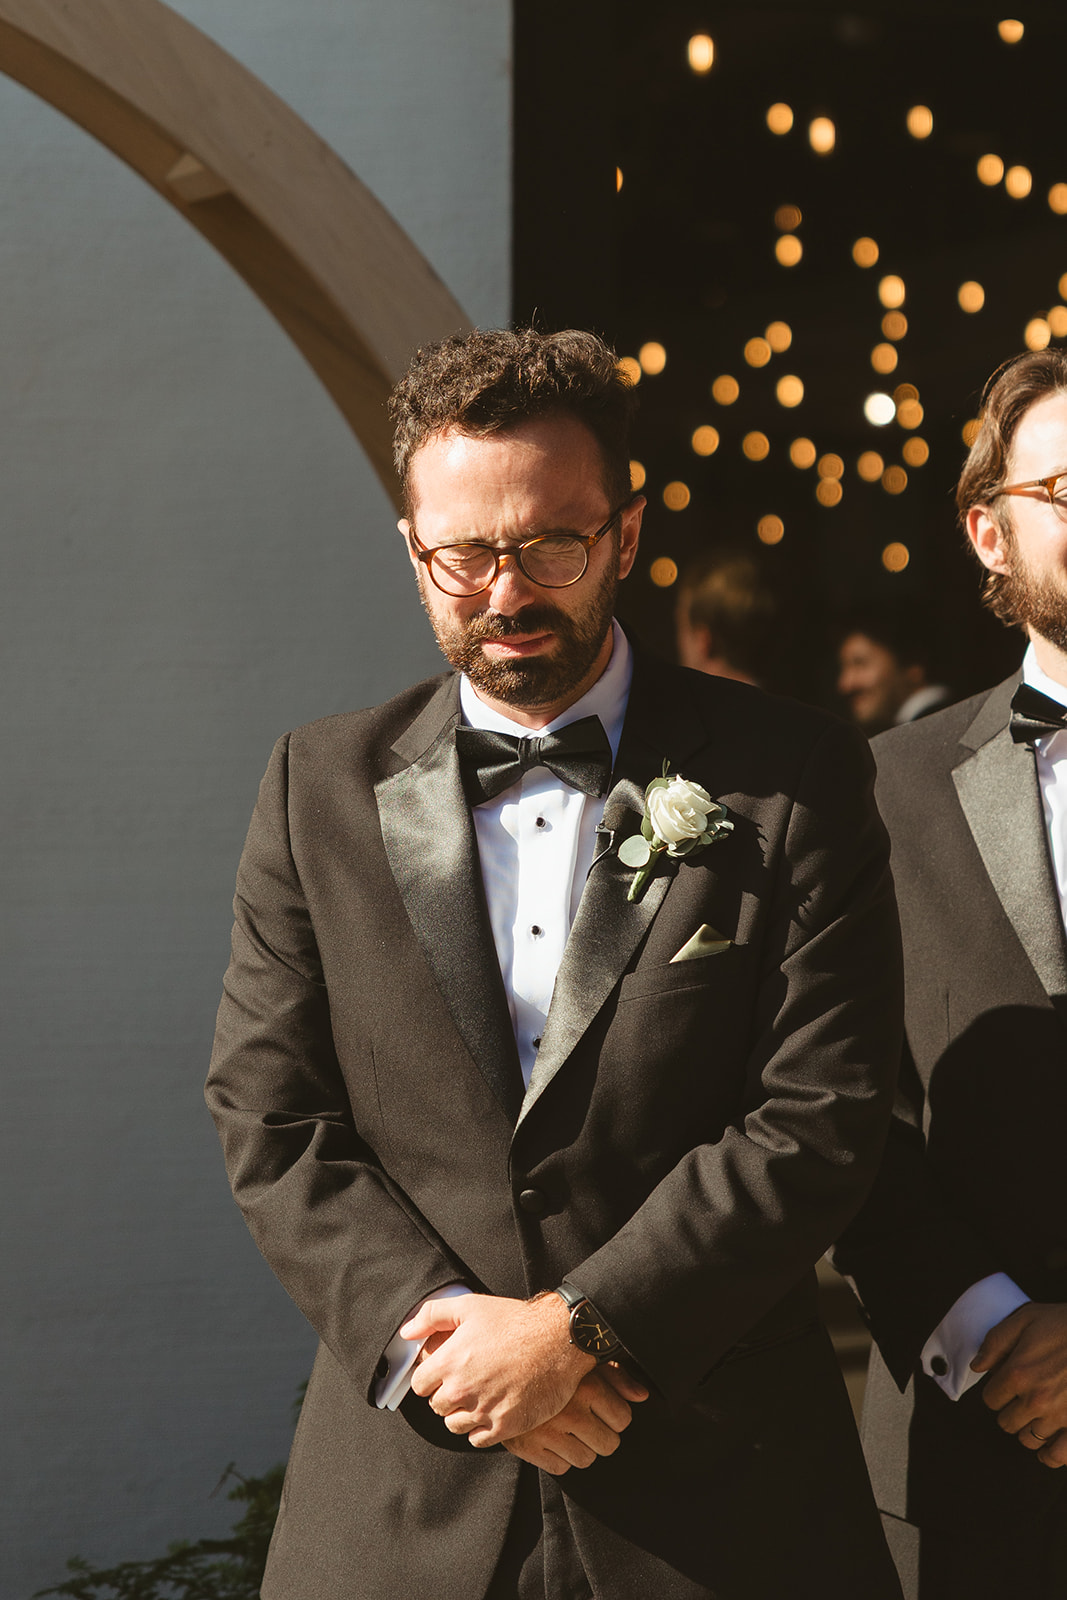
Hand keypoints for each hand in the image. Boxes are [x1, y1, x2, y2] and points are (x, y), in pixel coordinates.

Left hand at [402, 1291, 596, 1446]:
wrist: (558, 1339)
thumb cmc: (515, 1321)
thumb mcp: (470, 1306)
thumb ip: (432, 1315)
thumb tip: (407, 1332)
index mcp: (449, 1362)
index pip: (419, 1384)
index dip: (431, 1377)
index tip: (444, 1372)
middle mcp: (462, 1390)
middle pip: (437, 1406)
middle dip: (447, 1394)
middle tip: (466, 1381)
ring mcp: (483, 1411)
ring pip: (455, 1425)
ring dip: (463, 1414)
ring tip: (480, 1396)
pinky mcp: (504, 1426)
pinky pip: (477, 1440)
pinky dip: (481, 1429)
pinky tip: (492, 1410)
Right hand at [503, 1363, 649, 1474]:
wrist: (499, 1370)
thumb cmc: (550, 1365)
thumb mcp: (584, 1363)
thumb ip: (617, 1377)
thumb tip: (642, 1396)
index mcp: (588, 1386)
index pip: (623, 1419)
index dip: (615, 1416)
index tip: (603, 1409)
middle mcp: (570, 1411)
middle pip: (609, 1444)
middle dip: (601, 1435)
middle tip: (588, 1422)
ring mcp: (548, 1432)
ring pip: (586, 1459)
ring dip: (581, 1448)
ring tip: (569, 1430)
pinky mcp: (529, 1448)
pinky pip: (561, 1468)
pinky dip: (558, 1458)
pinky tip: (551, 1438)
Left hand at [973, 1302, 1066, 1467]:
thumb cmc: (1065, 1325)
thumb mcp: (1026, 1319)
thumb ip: (996, 1342)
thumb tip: (977, 1365)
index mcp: (1018, 1373)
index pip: (990, 1399)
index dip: (997, 1391)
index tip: (1006, 1385)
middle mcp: (1036, 1400)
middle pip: (1006, 1422)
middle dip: (1011, 1410)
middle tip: (1022, 1398)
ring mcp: (1059, 1417)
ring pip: (1029, 1439)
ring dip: (1029, 1429)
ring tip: (1037, 1415)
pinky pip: (1057, 1456)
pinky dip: (1050, 1454)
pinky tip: (1050, 1444)